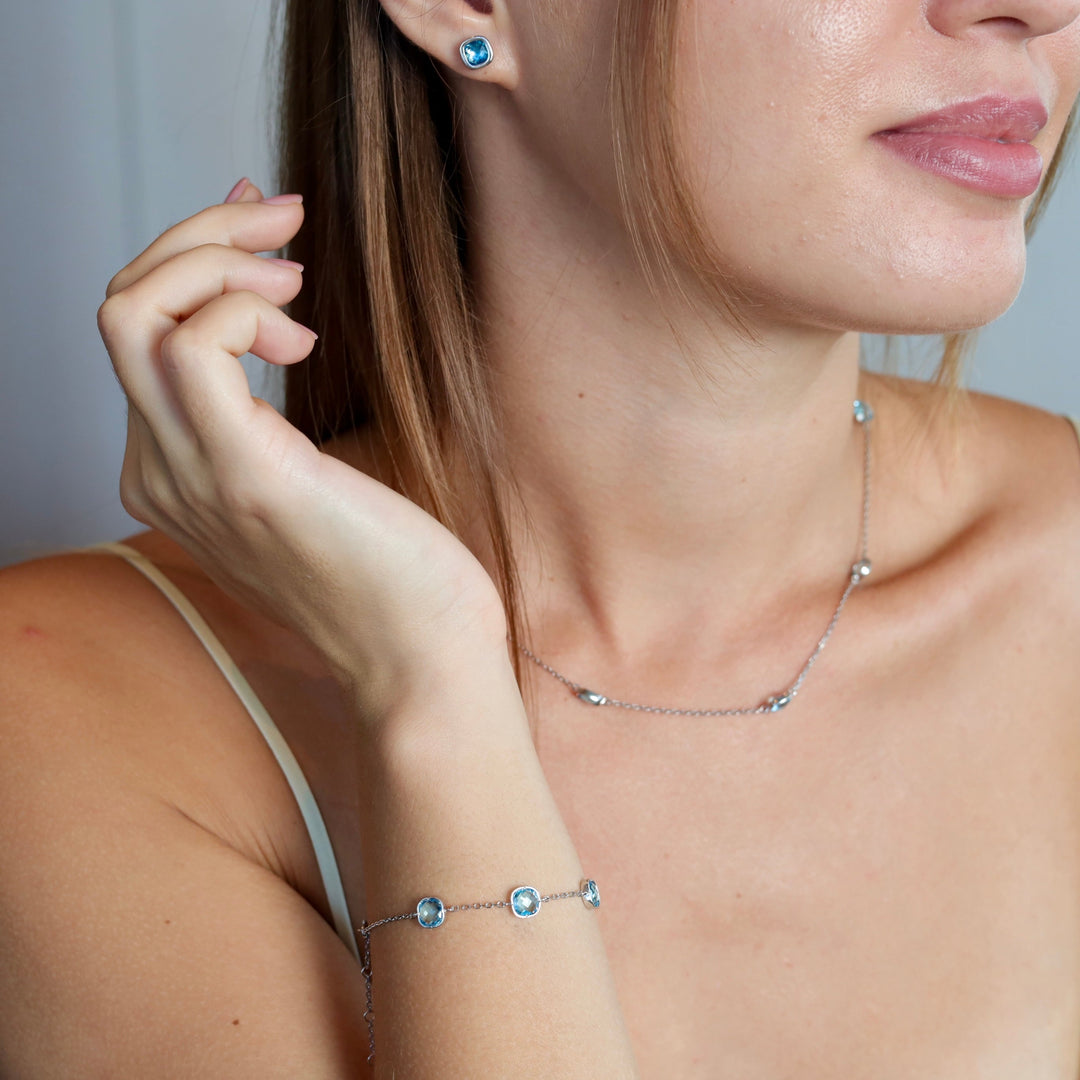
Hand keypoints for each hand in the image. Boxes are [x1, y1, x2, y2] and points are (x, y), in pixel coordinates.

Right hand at [97, 179, 508, 715]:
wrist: (422, 658)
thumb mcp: (314, 474)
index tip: (273, 244)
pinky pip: (191, 345)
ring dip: (217, 258)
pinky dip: (241, 308)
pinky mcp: (245, 472)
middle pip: (122, 305)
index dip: (196, 263)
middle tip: (284, 219)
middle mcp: (160, 471)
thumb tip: (275, 315)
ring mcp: (191, 474)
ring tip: (297, 284)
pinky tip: (300, 337)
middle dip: (200, 236)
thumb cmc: (389, 570)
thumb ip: (272, 406)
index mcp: (175, 471)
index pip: (139, 333)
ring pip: (134, 310)